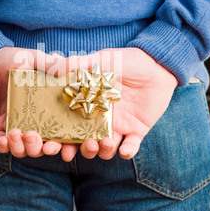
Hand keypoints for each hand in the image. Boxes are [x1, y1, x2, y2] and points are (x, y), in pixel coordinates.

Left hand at [0, 47, 62, 157]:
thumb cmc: (13, 59)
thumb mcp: (35, 59)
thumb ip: (53, 64)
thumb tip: (74, 66)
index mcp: (50, 109)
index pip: (65, 133)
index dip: (70, 144)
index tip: (71, 147)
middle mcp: (35, 122)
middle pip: (46, 146)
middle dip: (48, 150)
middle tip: (47, 146)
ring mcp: (17, 126)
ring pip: (25, 150)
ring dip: (26, 148)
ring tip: (21, 134)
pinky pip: (2, 146)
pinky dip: (5, 147)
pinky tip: (6, 139)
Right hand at [48, 48, 177, 160]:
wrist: (156, 63)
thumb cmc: (126, 60)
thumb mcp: (101, 59)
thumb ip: (79, 63)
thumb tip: (56, 69)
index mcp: (87, 106)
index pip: (69, 127)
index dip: (60, 139)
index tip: (53, 146)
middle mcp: (100, 120)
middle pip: (86, 143)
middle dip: (82, 150)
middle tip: (83, 146)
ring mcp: (119, 126)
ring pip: (106, 149)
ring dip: (104, 151)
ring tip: (107, 142)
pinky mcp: (137, 130)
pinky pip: (131, 147)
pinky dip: (127, 151)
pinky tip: (125, 150)